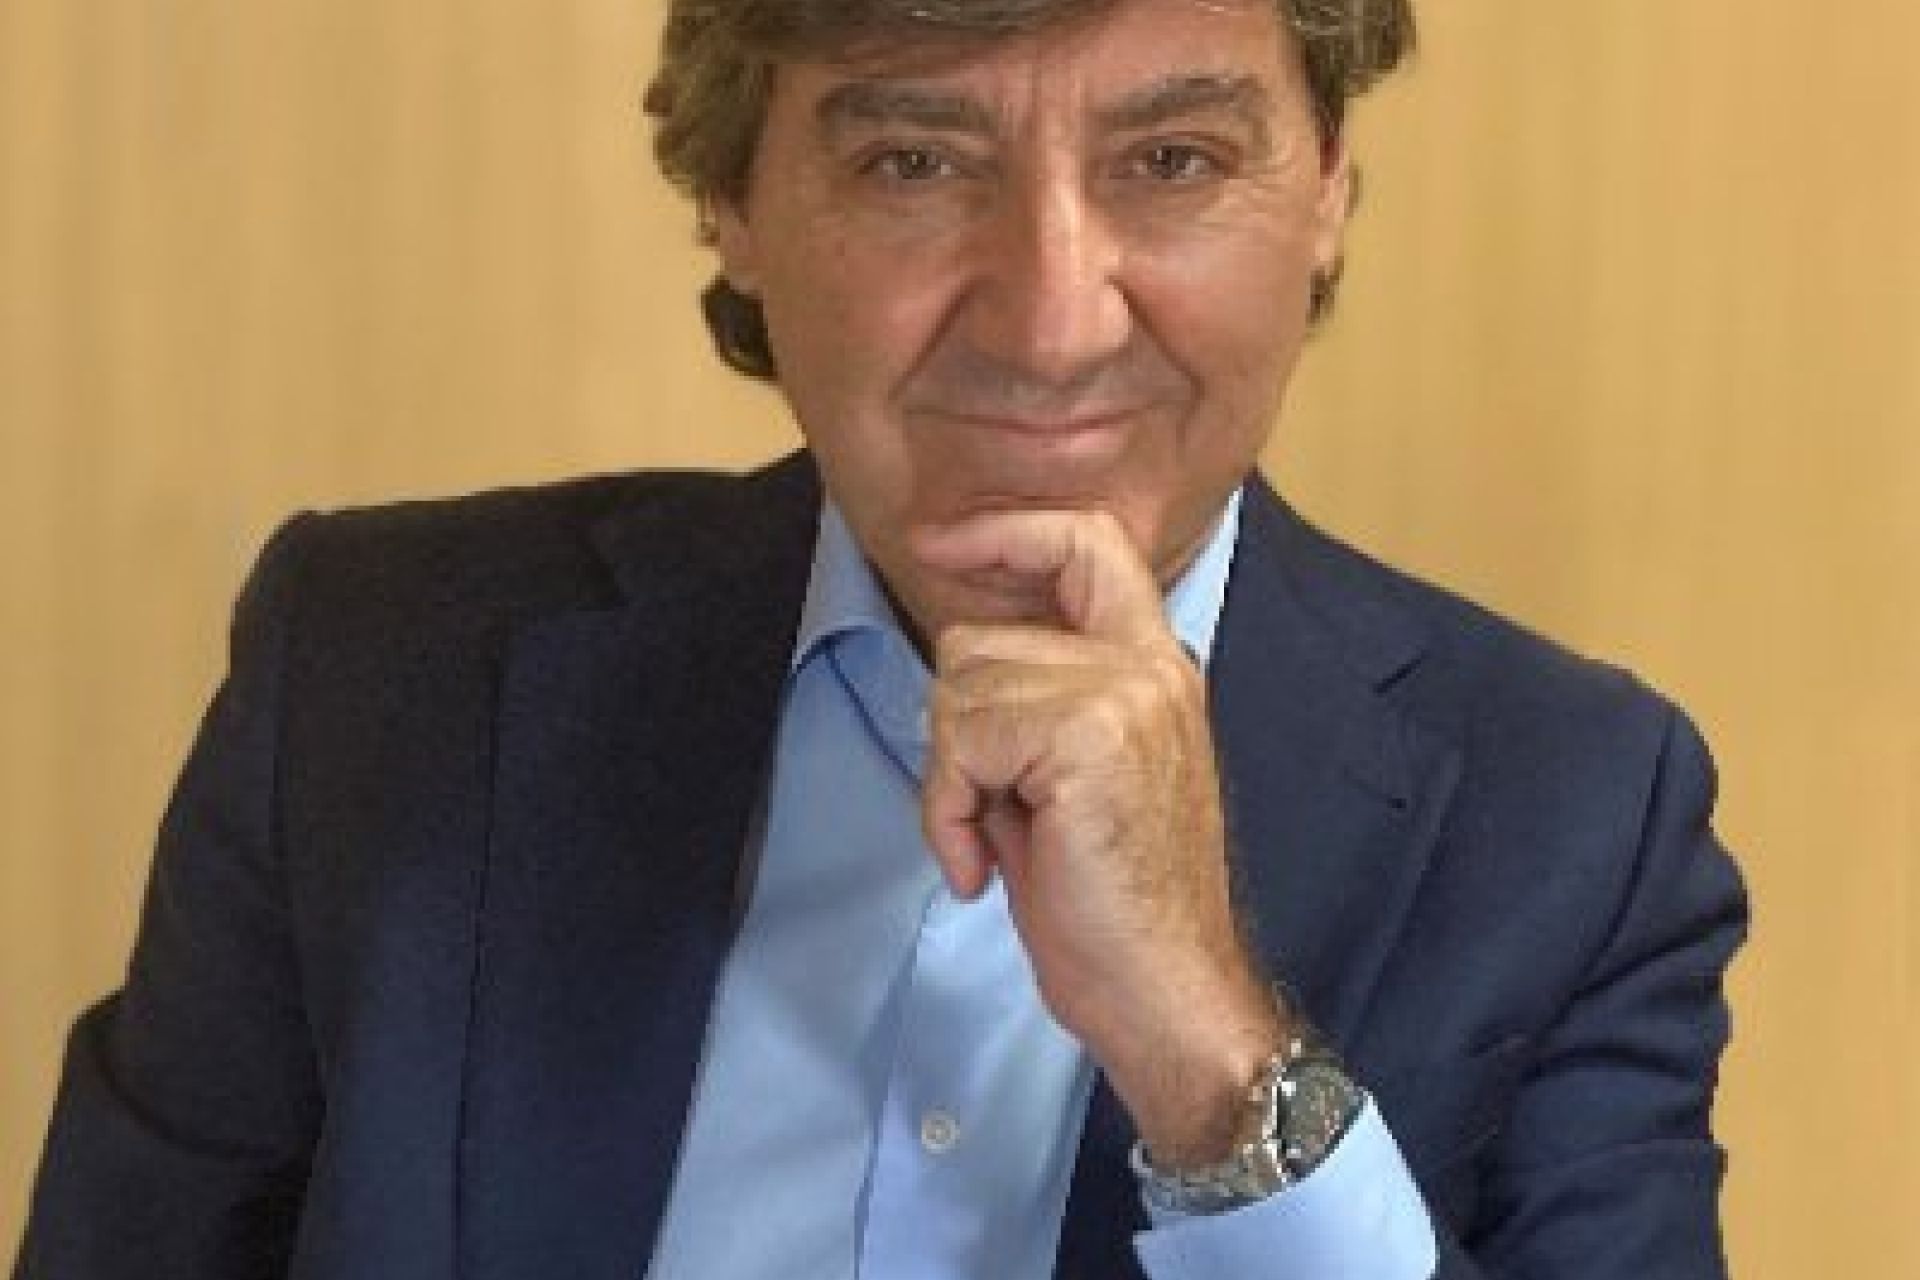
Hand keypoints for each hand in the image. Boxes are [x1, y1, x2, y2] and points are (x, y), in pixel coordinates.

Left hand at [913, 509, 1284, 1165]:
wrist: (1166, 994)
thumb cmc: (1112, 907)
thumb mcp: (1072, 780)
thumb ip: (1036, 704)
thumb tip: (960, 658)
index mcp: (1154, 668)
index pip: (1086, 541)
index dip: (1004, 531)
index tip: (936, 542)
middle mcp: (1149, 667)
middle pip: (978, 639)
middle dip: (953, 729)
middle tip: (987, 810)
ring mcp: (1125, 695)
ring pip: (960, 687)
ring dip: (950, 779)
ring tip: (993, 844)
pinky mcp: (1089, 736)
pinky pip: (962, 740)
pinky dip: (948, 810)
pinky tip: (981, 867)